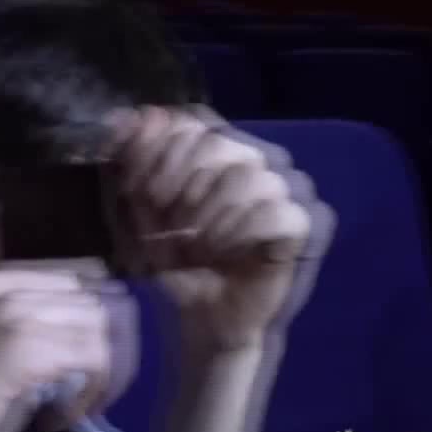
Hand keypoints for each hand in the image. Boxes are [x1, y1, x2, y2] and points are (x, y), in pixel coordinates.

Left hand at [116, 106, 334, 353]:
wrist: (202, 316)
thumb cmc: (176, 262)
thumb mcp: (142, 212)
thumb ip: (134, 162)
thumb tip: (131, 116)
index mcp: (219, 149)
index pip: (194, 122)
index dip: (160, 150)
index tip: (137, 191)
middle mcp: (255, 159)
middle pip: (216, 143)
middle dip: (180, 184)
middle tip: (167, 223)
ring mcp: (283, 188)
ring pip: (247, 175)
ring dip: (207, 215)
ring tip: (192, 245)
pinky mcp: (301, 223)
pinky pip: (275, 211)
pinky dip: (238, 232)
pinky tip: (218, 252)